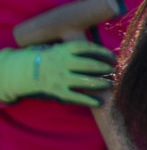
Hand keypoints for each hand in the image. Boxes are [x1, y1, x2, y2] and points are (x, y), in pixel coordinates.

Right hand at [0, 41, 114, 109]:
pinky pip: (75, 97)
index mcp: (63, 50)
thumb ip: (78, 51)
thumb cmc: (53, 59)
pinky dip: (88, 100)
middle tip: (114, 70)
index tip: (113, 56)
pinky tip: (99, 102)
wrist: (28, 71)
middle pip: (87, 64)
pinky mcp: (57, 91)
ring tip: (111, 84)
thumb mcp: (62, 49)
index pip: (85, 48)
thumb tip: (104, 53)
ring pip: (84, 81)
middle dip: (103, 67)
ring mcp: (59, 77)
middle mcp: (61, 63)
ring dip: (100, 83)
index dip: (101, 52)